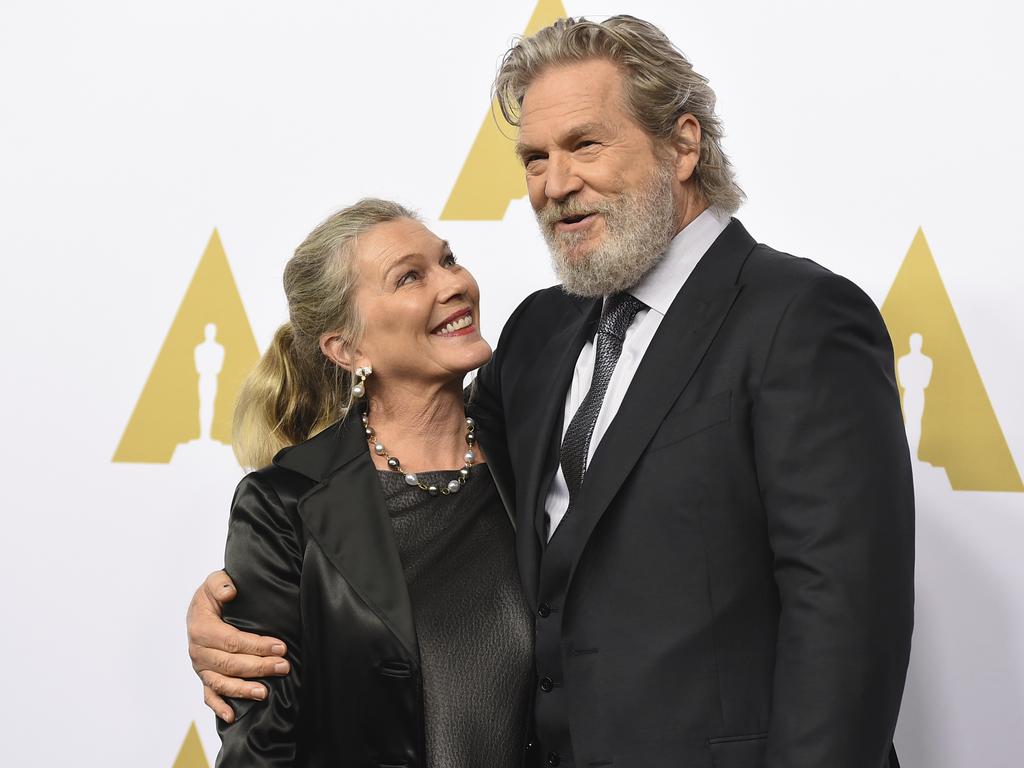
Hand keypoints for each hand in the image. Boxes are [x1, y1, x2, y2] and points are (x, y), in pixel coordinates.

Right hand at [187, 570, 289, 721]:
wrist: (202, 607)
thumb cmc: (213, 594)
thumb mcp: (214, 581)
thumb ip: (220, 583)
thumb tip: (230, 592)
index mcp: (201, 628)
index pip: (232, 641)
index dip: (257, 646)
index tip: (280, 648)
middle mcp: (198, 651)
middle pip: (230, 664)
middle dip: (259, 667)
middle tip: (283, 667)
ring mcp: (201, 666)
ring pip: (221, 682)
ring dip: (243, 689)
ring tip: (265, 693)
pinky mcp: (204, 676)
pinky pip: (209, 695)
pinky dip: (219, 707)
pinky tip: (233, 716)